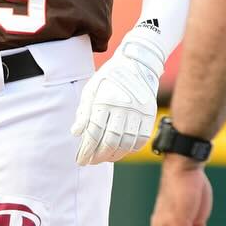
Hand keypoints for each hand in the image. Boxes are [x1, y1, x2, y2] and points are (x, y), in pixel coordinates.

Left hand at [71, 27, 164, 164]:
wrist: (136, 64)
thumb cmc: (109, 78)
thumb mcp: (91, 89)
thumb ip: (83, 112)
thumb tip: (76, 133)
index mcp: (105, 100)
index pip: (94, 133)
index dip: (87, 150)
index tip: (81, 160)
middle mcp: (123, 107)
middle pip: (110, 141)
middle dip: (98, 156)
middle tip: (91, 162)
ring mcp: (138, 112)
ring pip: (126, 143)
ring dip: (114, 155)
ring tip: (105, 159)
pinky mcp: (150, 114)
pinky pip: (141, 139)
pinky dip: (130, 149)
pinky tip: (121, 151)